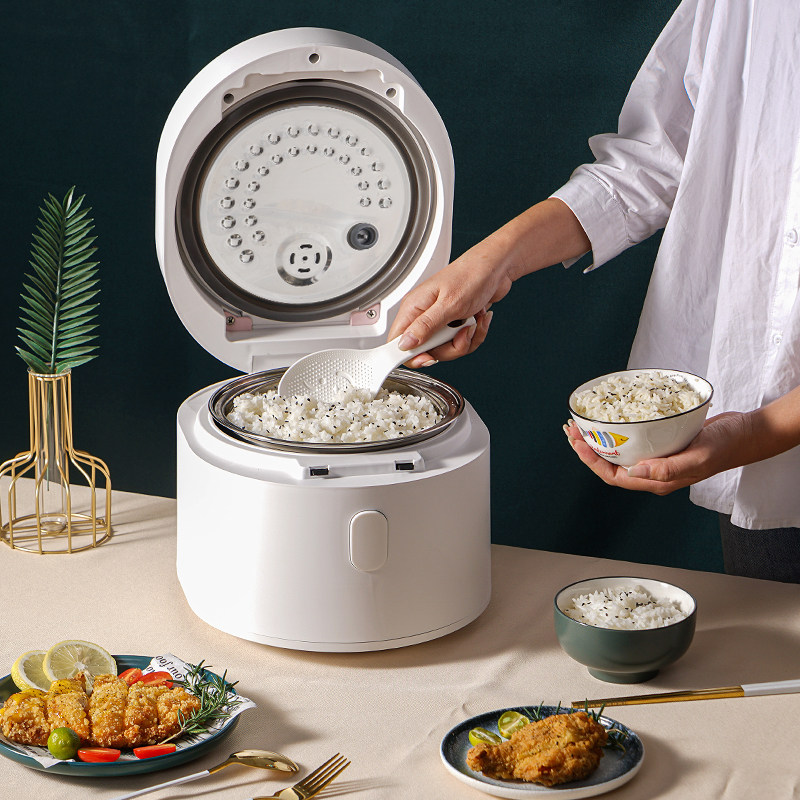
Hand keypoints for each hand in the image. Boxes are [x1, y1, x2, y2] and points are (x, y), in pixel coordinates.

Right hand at [387, 243, 508, 366]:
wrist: (496, 268)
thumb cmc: (471, 276)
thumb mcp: (448, 304)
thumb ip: (425, 326)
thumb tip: (404, 344)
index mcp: (414, 308)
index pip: (398, 342)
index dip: (411, 356)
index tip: (429, 358)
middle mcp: (424, 315)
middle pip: (427, 351)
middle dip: (449, 348)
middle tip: (460, 333)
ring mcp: (440, 320)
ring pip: (446, 349)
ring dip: (465, 340)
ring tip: (472, 322)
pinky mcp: (454, 323)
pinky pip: (460, 343)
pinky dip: (474, 335)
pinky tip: (478, 319)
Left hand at [564, 412, 750, 493]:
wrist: (746, 433)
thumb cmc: (726, 446)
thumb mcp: (698, 456)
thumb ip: (668, 468)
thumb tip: (635, 472)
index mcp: (657, 480)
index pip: (614, 476)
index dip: (592, 461)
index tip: (579, 443)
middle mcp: (654, 471)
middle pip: (611, 464)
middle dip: (588, 449)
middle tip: (572, 429)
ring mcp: (658, 458)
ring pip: (619, 452)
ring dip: (599, 439)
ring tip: (582, 424)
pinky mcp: (662, 443)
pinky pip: (632, 440)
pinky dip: (616, 430)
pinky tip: (609, 419)